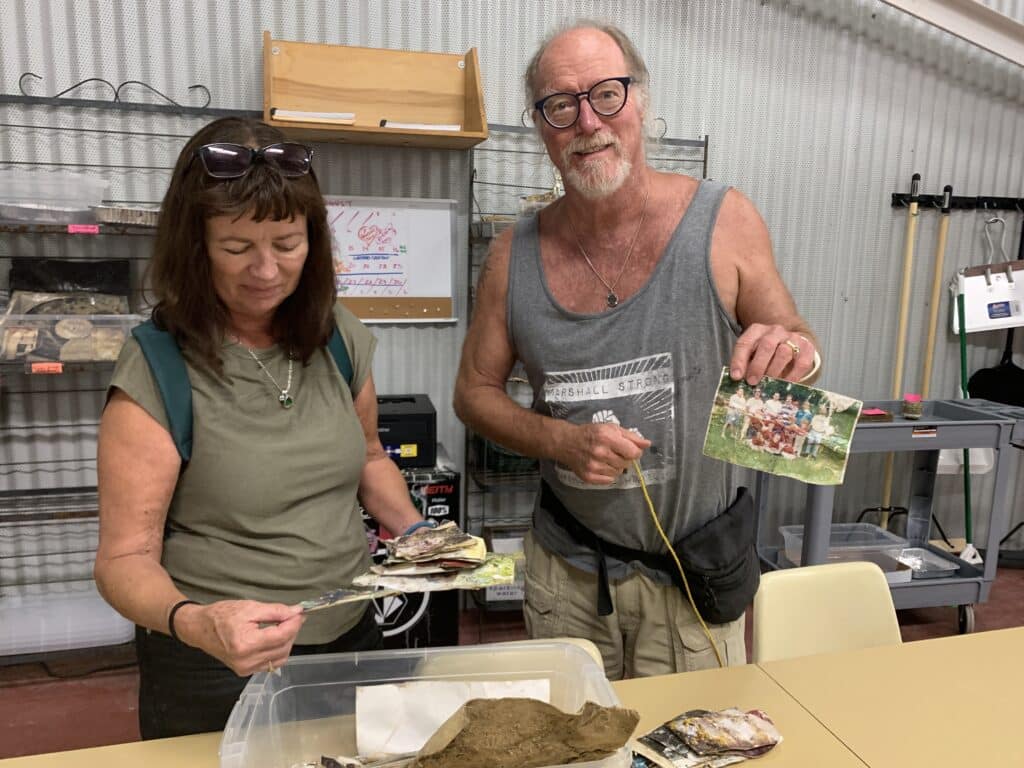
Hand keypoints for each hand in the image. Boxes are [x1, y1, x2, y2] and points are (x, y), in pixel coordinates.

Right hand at [180, 600, 304, 675]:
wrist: (199, 628)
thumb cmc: (221, 615)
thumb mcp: (250, 608)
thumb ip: (276, 611)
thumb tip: (296, 612)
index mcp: (246, 644)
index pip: (281, 636)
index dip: (294, 623)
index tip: (300, 613)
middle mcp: (246, 661)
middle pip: (283, 648)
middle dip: (292, 631)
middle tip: (293, 616)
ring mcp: (246, 668)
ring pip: (280, 657)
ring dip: (286, 641)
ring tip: (283, 626)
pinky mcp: (245, 671)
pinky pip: (270, 663)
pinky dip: (277, 650)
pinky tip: (274, 637)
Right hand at [560, 422, 650, 485]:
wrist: (567, 442)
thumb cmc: (592, 433)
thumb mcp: (611, 428)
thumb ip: (631, 436)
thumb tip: (647, 444)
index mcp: (607, 437)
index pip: (633, 453)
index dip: (635, 452)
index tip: (629, 449)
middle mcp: (600, 453)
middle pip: (627, 463)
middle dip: (624, 458)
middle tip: (615, 452)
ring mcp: (594, 466)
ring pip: (619, 473)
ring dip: (616, 467)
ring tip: (607, 459)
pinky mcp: (589, 477)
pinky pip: (609, 480)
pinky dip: (608, 474)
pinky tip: (601, 466)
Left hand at [730, 323, 815, 384]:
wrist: (793, 344)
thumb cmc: (766, 354)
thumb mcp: (752, 356)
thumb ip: (745, 365)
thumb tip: (739, 382)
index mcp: (757, 331)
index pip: (745, 343)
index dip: (739, 360)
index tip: (736, 377)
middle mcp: (774, 331)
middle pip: (766, 345)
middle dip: (758, 366)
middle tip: (753, 381)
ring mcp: (792, 337)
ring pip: (784, 352)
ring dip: (775, 370)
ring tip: (769, 384)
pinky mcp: (807, 347)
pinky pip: (802, 362)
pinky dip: (794, 375)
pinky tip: (787, 384)